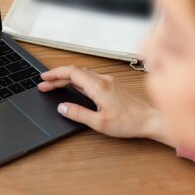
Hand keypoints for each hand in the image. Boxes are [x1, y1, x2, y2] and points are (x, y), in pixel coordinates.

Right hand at [38, 65, 174, 145]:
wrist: (151, 119)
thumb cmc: (130, 122)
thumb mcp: (99, 123)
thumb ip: (78, 113)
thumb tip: (62, 107)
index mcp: (98, 86)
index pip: (71, 72)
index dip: (55, 74)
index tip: (44, 79)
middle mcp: (103, 80)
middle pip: (75, 72)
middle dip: (57, 76)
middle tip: (44, 84)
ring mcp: (108, 81)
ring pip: (82, 74)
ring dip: (66, 78)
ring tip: (54, 85)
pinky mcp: (112, 86)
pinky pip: (90, 78)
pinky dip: (77, 80)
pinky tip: (73, 87)